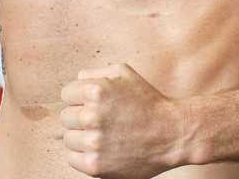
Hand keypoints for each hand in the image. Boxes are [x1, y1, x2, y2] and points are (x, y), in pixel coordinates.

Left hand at [59, 63, 186, 177]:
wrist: (172, 134)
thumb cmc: (148, 102)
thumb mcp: (124, 73)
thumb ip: (95, 73)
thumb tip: (75, 83)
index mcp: (95, 91)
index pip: (67, 94)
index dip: (80, 99)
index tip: (96, 105)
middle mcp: (92, 116)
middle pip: (66, 117)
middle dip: (81, 118)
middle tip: (103, 121)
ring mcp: (93, 142)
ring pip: (68, 138)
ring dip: (82, 137)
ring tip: (105, 135)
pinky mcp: (95, 165)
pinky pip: (72, 159)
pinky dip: (84, 155)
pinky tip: (102, 149)